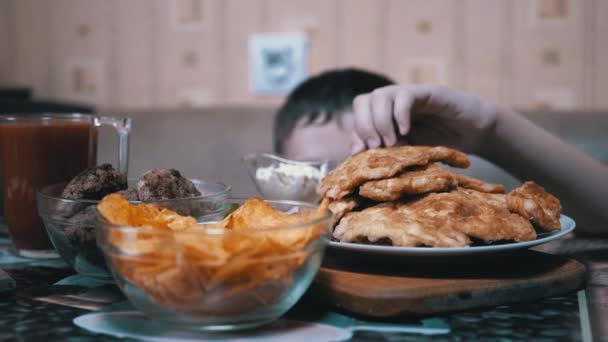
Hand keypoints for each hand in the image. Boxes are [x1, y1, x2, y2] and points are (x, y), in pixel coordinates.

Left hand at [350, 85, 499, 154]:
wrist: (474, 131)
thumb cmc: (440, 142)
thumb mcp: (407, 151)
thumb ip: (385, 150)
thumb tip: (357, 152)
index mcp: (384, 114)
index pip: (358, 115)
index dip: (356, 133)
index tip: (361, 153)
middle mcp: (392, 101)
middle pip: (362, 101)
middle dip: (364, 126)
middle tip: (376, 147)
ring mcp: (408, 94)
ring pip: (379, 96)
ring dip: (380, 122)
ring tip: (391, 142)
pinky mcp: (427, 92)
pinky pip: (404, 96)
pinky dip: (400, 114)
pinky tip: (407, 131)